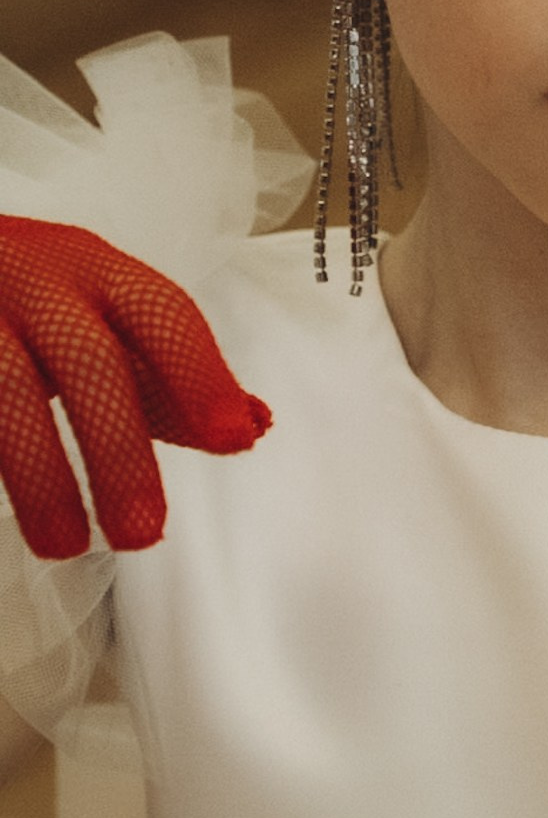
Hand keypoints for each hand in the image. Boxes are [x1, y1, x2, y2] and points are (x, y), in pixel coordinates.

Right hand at [0, 218, 269, 557]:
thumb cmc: (41, 300)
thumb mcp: (106, 318)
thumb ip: (176, 377)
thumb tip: (253, 425)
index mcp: (98, 272)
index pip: (160, 313)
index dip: (199, 373)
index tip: (232, 440)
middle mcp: (36, 282)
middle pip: (86, 360)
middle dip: (119, 450)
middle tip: (142, 533)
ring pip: (6, 392)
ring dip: (40, 477)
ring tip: (64, 545)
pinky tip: (8, 509)